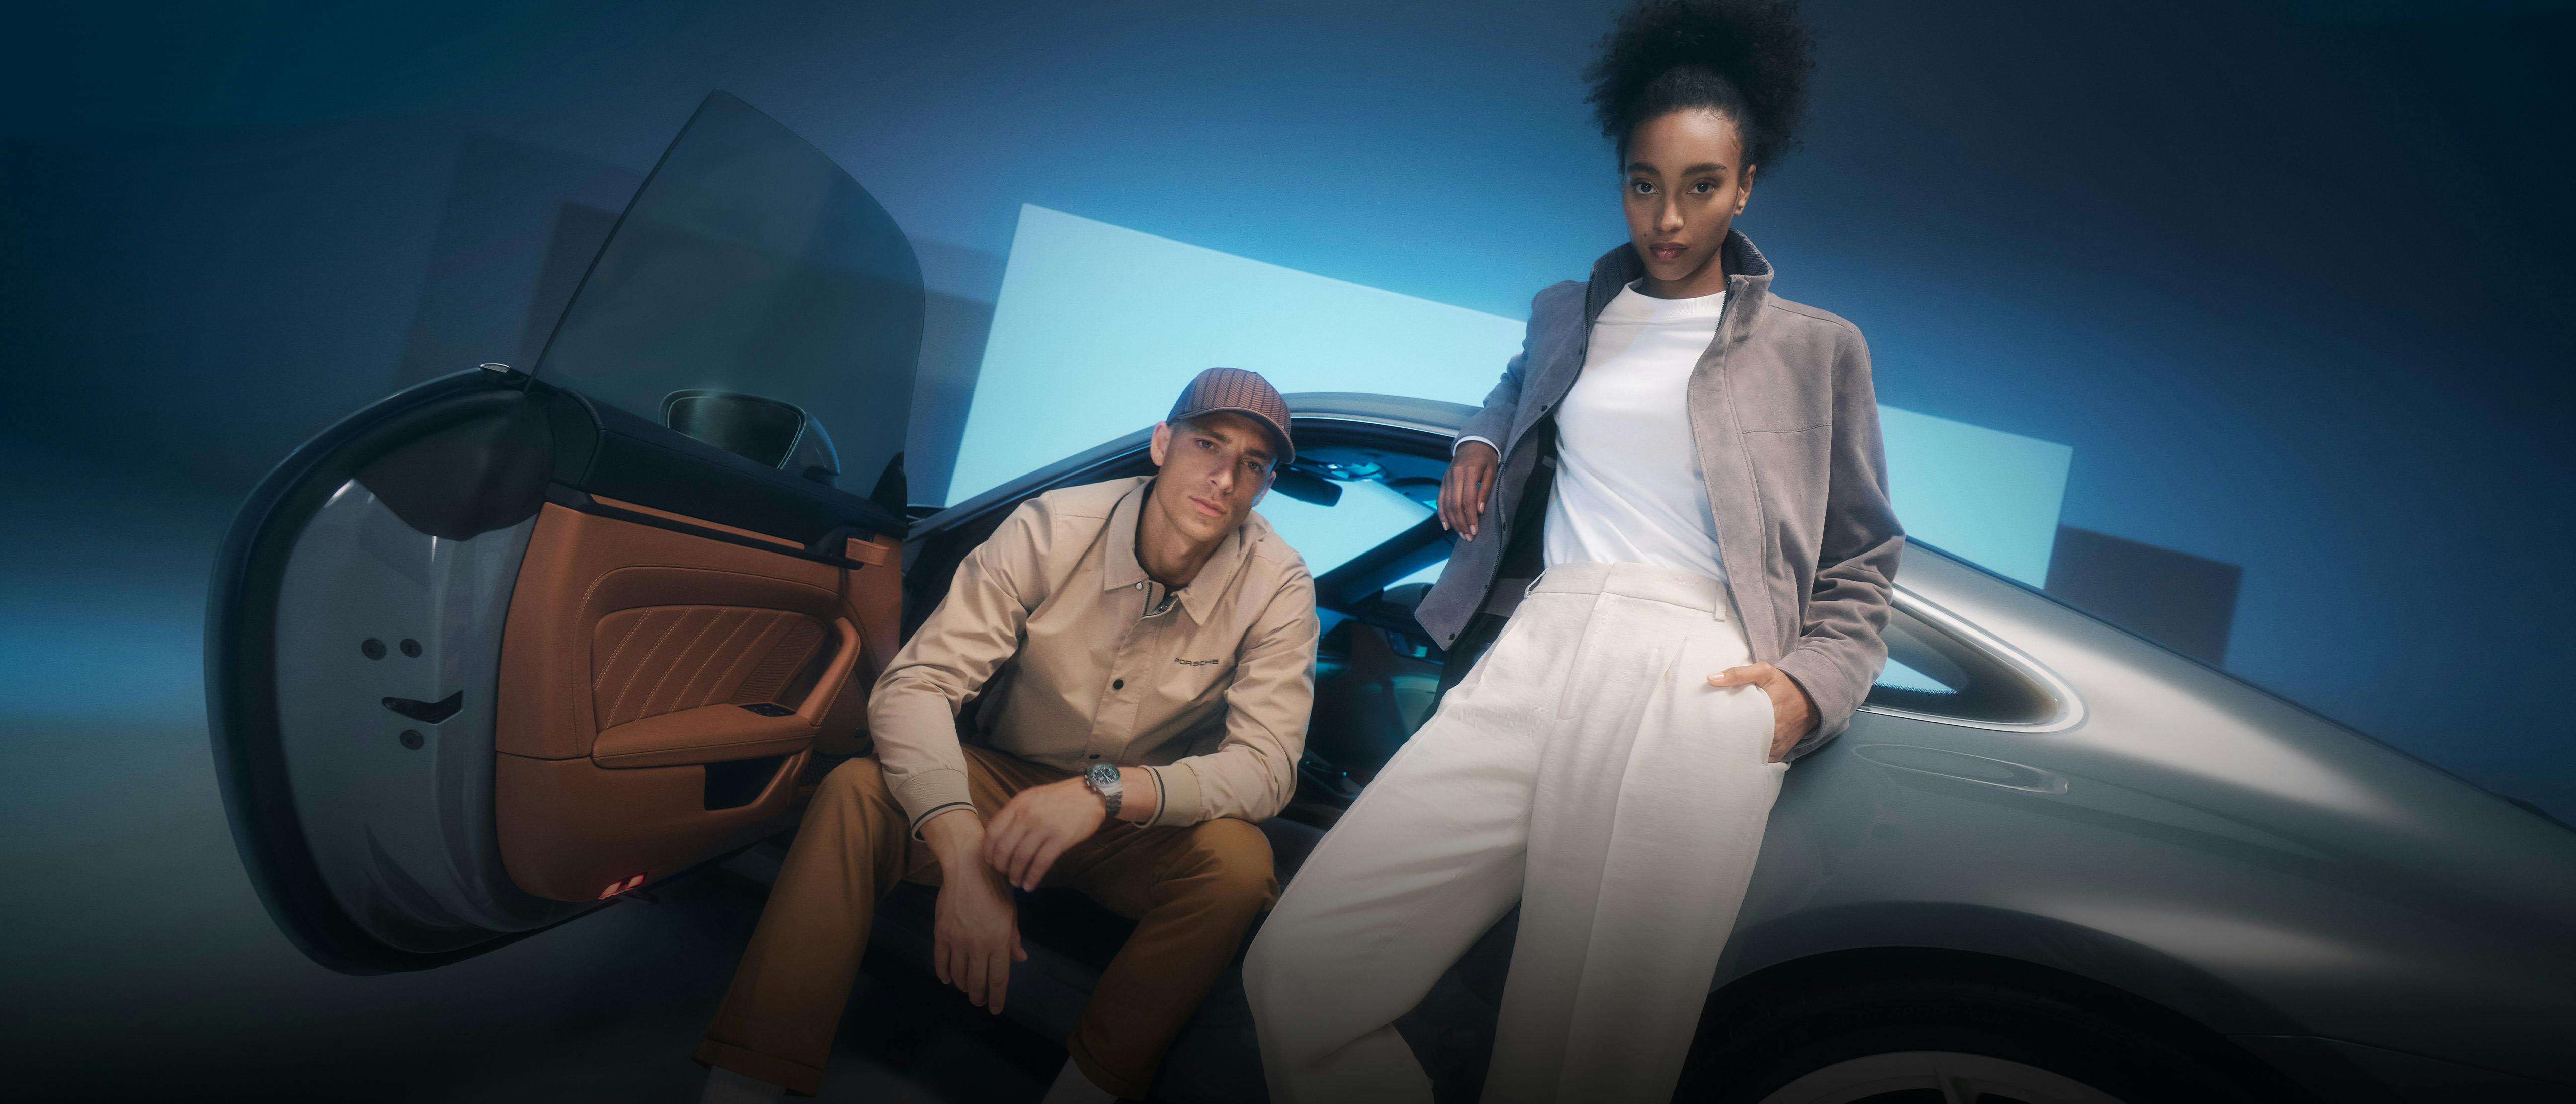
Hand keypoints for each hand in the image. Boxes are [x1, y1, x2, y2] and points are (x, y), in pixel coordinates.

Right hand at [920, 811, 1025, 1013]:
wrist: (968, 867)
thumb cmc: (996, 887)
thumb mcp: (1012, 912)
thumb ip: (1014, 939)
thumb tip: (1020, 959)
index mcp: (999, 941)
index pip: (998, 980)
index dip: (997, 998)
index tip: (996, 1009)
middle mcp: (978, 945)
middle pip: (976, 982)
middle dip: (978, 997)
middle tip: (980, 1001)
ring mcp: (957, 940)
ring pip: (958, 975)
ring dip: (962, 986)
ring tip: (966, 988)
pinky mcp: (941, 933)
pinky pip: (941, 961)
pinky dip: (944, 973)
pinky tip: (948, 978)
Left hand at [982, 777, 1109, 890]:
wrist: (1091, 795)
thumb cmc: (1060, 798)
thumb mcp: (1033, 798)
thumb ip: (1016, 814)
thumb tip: (1000, 838)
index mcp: (1018, 804)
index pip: (993, 831)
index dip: (988, 850)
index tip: (989, 860)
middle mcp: (1028, 815)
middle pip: (1004, 848)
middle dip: (1001, 865)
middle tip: (1003, 873)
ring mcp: (1044, 828)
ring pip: (1021, 858)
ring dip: (1015, 874)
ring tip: (1016, 881)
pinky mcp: (1060, 840)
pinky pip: (1040, 864)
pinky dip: (1033, 877)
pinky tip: (1030, 885)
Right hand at [1440, 440, 1499, 538]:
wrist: (1473, 444)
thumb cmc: (1486, 459)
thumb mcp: (1491, 471)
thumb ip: (1485, 490)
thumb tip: (1479, 510)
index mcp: (1468, 472)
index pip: (1467, 500)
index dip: (1470, 517)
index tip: (1475, 531)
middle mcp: (1455, 476)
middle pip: (1455, 505)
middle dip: (1461, 523)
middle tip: (1468, 537)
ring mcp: (1447, 479)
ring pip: (1446, 504)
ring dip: (1453, 522)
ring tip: (1461, 534)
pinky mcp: (1443, 481)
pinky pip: (1440, 500)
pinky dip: (1442, 514)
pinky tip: (1447, 526)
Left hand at [1707, 663, 1816, 762]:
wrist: (1811, 698)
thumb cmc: (1785, 684)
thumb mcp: (1764, 672)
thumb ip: (1738, 674)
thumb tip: (1711, 678)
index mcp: (1767, 711)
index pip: (1738, 726)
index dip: (1723, 728)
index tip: (1712, 726)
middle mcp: (1774, 732)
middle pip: (1743, 743)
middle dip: (1729, 742)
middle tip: (1715, 737)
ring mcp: (1777, 745)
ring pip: (1752, 755)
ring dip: (1740, 751)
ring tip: (1726, 745)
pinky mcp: (1780, 752)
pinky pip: (1763, 760)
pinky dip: (1753, 757)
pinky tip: (1742, 751)